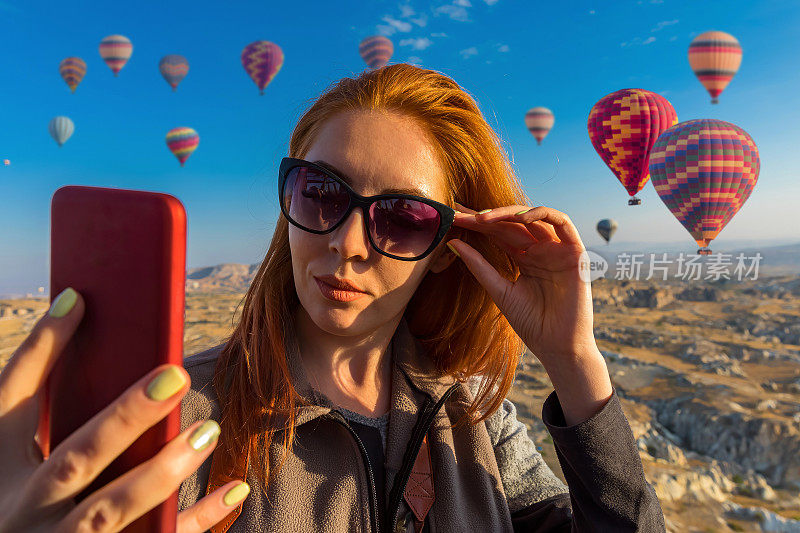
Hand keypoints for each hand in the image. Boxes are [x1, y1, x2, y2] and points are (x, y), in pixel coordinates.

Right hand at [0, 288, 247, 531]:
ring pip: (114, 509)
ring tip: (208, 430)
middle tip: (175, 376)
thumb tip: (82, 316)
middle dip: (126, 417)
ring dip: (164, 471)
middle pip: (77, 457)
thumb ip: (45, 414)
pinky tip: (235, 489)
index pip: (12, 399)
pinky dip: (197, 519)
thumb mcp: (14, 466)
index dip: (42, 348)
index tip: (80, 299)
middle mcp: (23, 509)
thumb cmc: (22, 506)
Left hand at [447, 204, 597, 363]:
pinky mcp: (575, 252)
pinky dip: (543, 214)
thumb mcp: (499, 290)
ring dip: (510, 213)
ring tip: (483, 218)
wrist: (558, 347)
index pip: (498, 233)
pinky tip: (521, 217)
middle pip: (512, 224)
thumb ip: (479, 266)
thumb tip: (452, 243)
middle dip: (485, 217)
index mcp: (524, 257)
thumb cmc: (532, 323)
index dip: (477, 224)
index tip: (452, 218)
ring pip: (534, 218)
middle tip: (460, 214)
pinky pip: (562, 223)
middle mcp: (540, 249)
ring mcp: (557, 249)